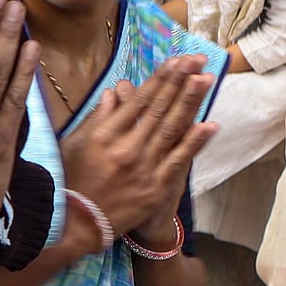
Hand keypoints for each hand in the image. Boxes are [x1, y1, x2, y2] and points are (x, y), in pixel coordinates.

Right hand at [58, 55, 216, 235]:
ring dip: (190, 102)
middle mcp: (126, 148)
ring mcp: (144, 168)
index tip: (177, 60)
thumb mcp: (76, 144)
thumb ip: (98, 117)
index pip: (139, 99)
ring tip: (205, 79)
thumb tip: (115, 90)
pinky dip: (195, 142)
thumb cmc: (76, 181)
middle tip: (198, 59)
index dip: (160, 78)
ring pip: (172, 128)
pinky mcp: (157, 187)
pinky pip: (180, 160)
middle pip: (159, 108)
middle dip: (180, 81)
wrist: (81, 226)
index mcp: (105, 134)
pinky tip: (210, 124)